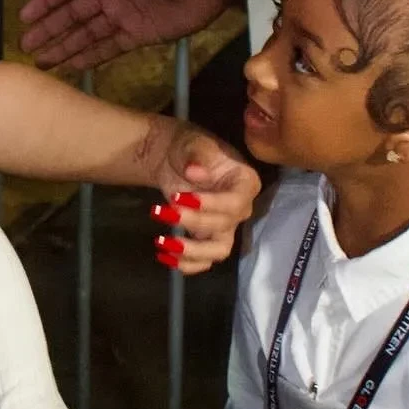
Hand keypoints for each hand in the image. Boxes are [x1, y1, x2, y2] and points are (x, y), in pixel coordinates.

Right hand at [18, 0, 227, 70]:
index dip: (45, 2)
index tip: (24, 16)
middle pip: (72, 15)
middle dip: (49, 30)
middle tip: (25, 45)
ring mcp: (122, 16)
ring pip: (86, 35)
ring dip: (64, 47)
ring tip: (41, 62)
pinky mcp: (139, 34)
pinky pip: (108, 48)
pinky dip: (89, 57)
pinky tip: (71, 67)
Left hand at [147, 120, 260, 274]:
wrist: (173, 159)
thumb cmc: (190, 147)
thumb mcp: (194, 143)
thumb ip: (197, 156)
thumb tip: (195, 173)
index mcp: (245, 183)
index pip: (234, 202)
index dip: (210, 205)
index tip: (180, 198)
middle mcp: (240, 209)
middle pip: (223, 225)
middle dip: (192, 221)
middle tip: (163, 211)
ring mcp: (225, 227)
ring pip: (218, 250)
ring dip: (192, 251)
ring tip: (163, 243)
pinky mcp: (208, 239)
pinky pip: (204, 260)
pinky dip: (186, 264)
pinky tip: (164, 257)